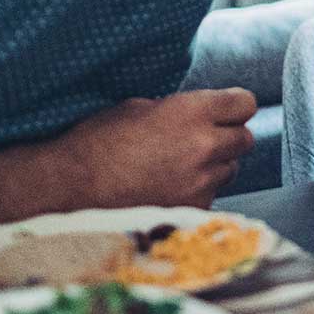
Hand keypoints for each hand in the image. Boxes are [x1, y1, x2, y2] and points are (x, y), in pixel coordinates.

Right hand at [56, 89, 258, 208]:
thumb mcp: (138, 108)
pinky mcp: (192, 210)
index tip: (225, 112)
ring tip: (179, 168)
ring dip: (214, 167)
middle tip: (201, 141)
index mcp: (192, 112)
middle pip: (244, 139)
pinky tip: (168, 190)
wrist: (69, 189)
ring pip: (229, 171)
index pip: (244, 103)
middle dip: (227, 138)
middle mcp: (204, 146)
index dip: (234, 107)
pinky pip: (210, 197)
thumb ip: (178, 110)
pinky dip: (197, 193)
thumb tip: (200, 114)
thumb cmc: (97, 143)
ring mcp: (201, 181)